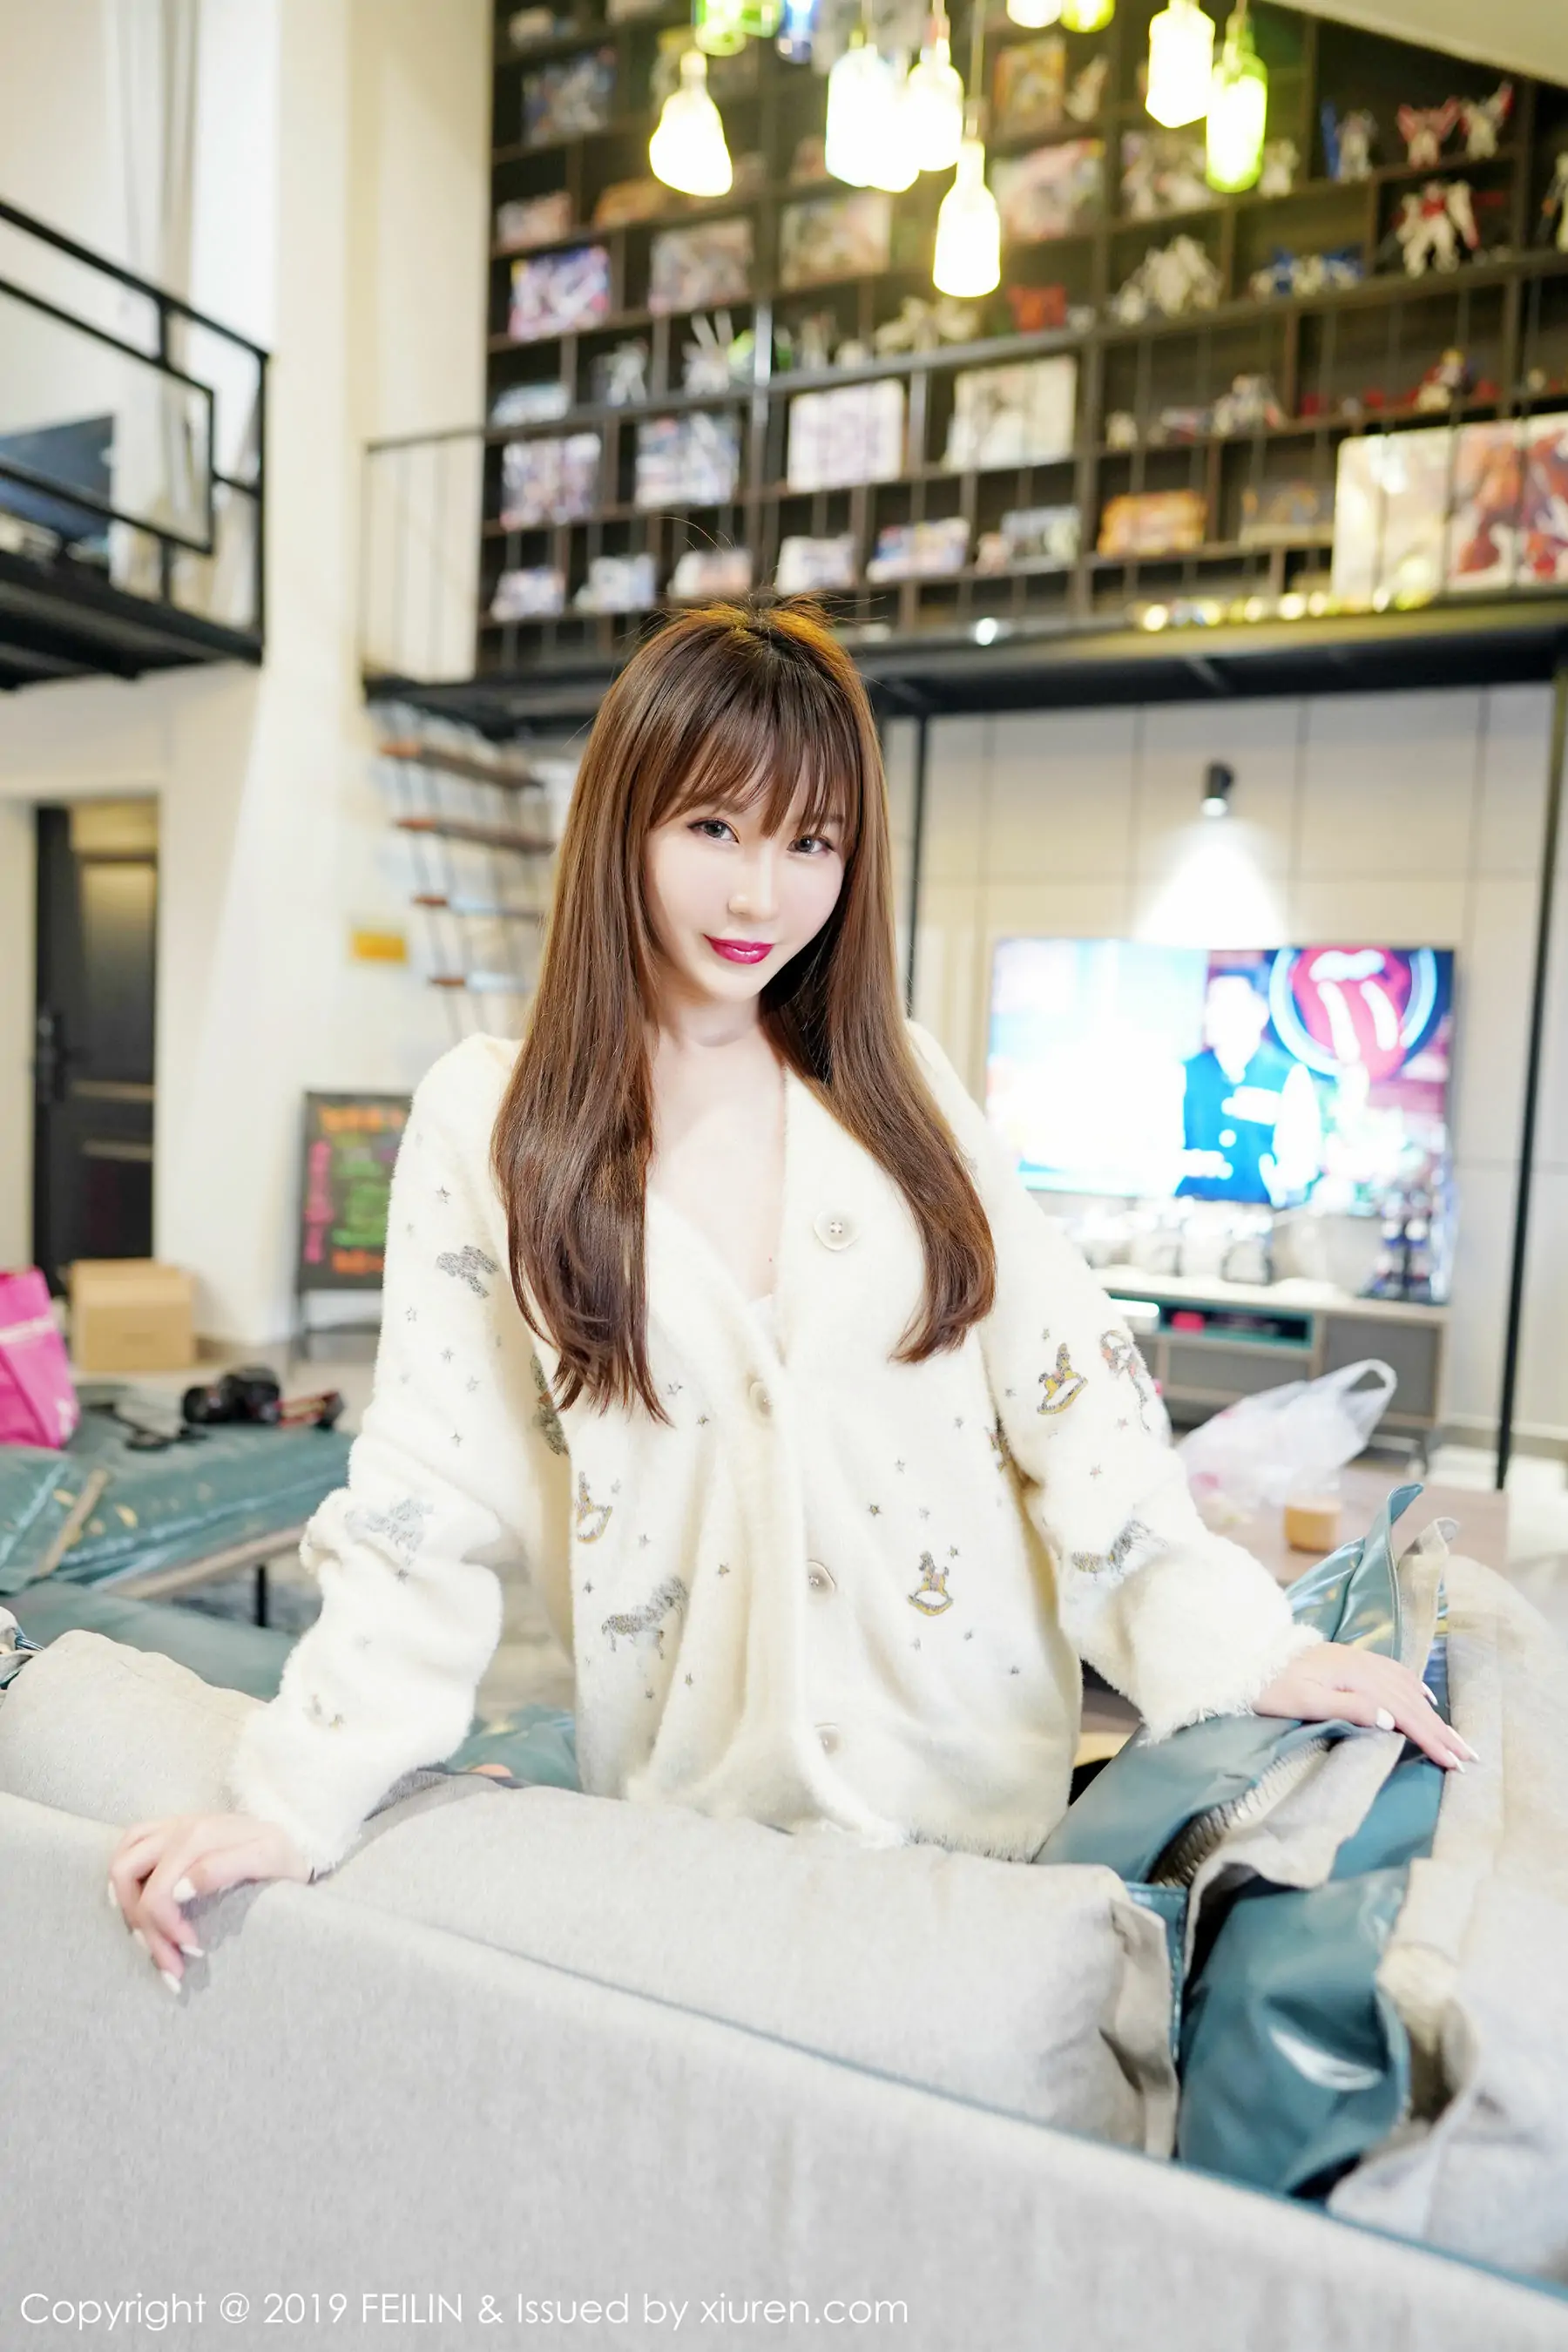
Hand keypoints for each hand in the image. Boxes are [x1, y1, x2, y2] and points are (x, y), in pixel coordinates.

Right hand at [107, 1812, 311, 1990]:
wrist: (294, 1837)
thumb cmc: (282, 1854)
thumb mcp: (267, 1859)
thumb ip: (223, 1869)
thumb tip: (178, 1891)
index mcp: (200, 1837)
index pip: (158, 1894)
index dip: (167, 1932)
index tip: (192, 1954)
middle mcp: (178, 1828)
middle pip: (131, 1881)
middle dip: (146, 1928)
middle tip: (172, 1962)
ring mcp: (170, 1827)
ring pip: (122, 1864)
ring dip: (128, 1905)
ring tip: (150, 1939)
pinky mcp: (167, 1831)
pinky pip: (128, 1847)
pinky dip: (123, 1878)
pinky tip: (132, 1906)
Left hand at [1250, 1639, 1478, 1772]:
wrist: (1249, 1655)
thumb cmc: (1271, 1686)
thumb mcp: (1304, 1701)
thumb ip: (1348, 1709)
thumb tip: (1392, 1721)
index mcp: (1357, 1679)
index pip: (1403, 1713)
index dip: (1430, 1738)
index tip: (1453, 1762)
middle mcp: (1365, 1667)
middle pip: (1412, 1702)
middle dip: (1441, 1730)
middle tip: (1469, 1756)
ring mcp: (1360, 1661)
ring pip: (1407, 1689)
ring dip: (1434, 1714)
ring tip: (1455, 1736)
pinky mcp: (1352, 1660)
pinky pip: (1395, 1673)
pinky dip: (1416, 1688)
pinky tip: (1425, 1699)